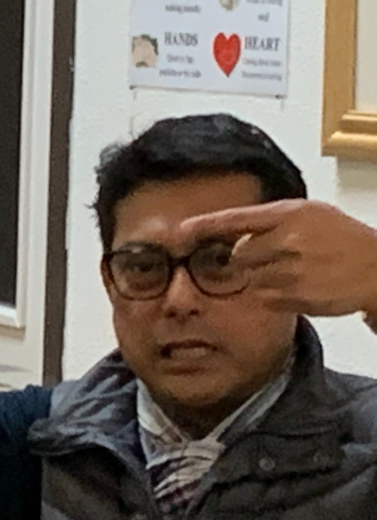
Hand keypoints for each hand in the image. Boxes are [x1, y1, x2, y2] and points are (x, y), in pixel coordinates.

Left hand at [177, 199, 376, 319]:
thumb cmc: (346, 241)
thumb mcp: (312, 216)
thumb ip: (274, 221)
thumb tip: (234, 229)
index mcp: (291, 214)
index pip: (236, 219)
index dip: (205, 225)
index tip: (180, 230)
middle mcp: (287, 240)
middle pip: (239, 255)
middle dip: (248, 260)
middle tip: (275, 259)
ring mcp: (288, 269)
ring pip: (251, 278)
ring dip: (264, 279)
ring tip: (295, 272)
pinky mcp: (291, 295)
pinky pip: (264, 297)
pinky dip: (275, 295)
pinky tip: (300, 286)